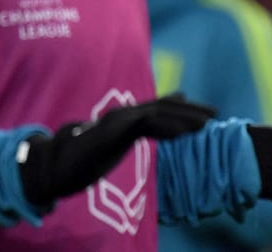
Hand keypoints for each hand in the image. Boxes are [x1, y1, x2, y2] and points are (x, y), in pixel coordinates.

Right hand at [18, 93, 215, 205]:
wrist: (56, 164)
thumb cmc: (84, 157)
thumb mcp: (117, 145)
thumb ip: (133, 133)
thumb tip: (147, 126)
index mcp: (127, 119)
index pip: (162, 108)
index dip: (186, 109)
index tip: (208, 113)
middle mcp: (125, 114)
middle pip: (165, 107)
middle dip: (192, 110)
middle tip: (215, 114)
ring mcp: (120, 120)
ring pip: (159, 112)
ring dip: (184, 117)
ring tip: (206, 124)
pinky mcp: (115, 130)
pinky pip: (146, 124)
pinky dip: (167, 126)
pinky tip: (184, 133)